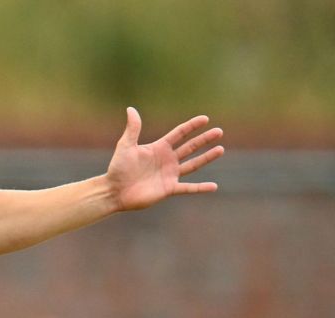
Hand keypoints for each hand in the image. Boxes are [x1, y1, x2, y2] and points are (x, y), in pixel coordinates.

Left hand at [105, 108, 223, 211]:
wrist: (113, 191)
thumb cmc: (117, 169)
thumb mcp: (125, 146)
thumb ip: (132, 129)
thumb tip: (131, 109)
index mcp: (159, 148)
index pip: (179, 134)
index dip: (191, 126)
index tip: (205, 119)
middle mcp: (167, 160)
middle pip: (190, 147)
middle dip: (204, 139)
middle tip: (218, 131)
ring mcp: (169, 174)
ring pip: (193, 164)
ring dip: (207, 157)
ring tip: (220, 149)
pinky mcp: (169, 188)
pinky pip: (188, 188)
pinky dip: (201, 188)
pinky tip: (214, 186)